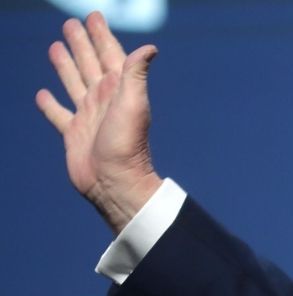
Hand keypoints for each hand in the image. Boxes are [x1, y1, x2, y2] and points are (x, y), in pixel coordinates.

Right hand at [36, 11, 162, 234]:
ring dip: (65, 64)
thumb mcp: (133, 104)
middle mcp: (102, 99)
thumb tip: (149, 48)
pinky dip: (49, 104)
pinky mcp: (73, 134)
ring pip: (73, 82)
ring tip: (55, 46)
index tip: (94, 16)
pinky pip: (58, 114)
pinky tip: (42, 94)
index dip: (102, 35)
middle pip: (89, 63)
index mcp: (117, 89)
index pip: (109, 54)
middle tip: (71, 24)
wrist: (116, 183)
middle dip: (81, 43)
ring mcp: (87, 116)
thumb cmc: (127, 145)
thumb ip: (136, 74)